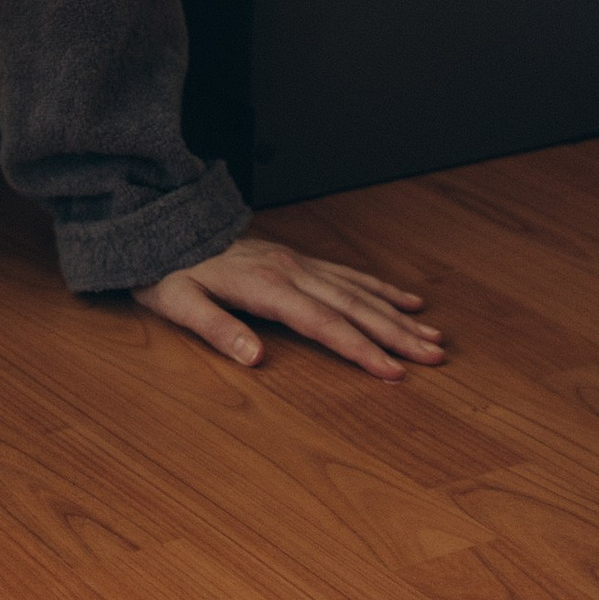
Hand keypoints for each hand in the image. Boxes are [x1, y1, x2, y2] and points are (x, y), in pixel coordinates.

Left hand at [134, 236, 444, 377]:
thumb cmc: (168, 271)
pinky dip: (381, 288)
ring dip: (398, 315)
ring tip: (435, 336)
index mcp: (267, 286)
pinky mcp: (297, 259)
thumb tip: (254, 358)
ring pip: (359, 291)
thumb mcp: (178, 303)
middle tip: (435, 358)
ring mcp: (297, 263)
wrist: (163, 227)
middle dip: (397, 335)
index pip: (324, 324)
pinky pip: (348, 274)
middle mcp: (291, 271)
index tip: (393, 372)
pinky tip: (406, 300)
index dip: (360, 350)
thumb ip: (216, 328)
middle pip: (354, 307)